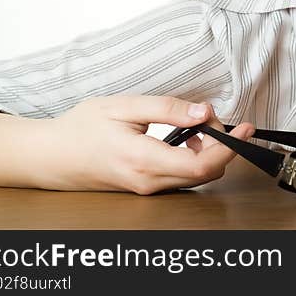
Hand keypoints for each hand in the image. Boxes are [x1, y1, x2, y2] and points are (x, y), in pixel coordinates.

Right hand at [37, 95, 254, 193]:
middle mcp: (148, 181)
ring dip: (208, 152)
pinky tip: (188, 138)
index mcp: (143, 160)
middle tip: (212, 116)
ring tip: (198, 124)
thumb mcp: (124, 106)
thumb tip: (203, 111)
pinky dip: (195, 159)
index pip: (202, 165)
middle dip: (221, 144)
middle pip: (205, 173)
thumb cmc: (81, 128)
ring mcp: (147, 188)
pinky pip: (181, 178)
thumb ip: (167, 109)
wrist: (50, 156)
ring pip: (195, 177)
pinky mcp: (145, 187)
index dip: (230, 148)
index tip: (245, 127)